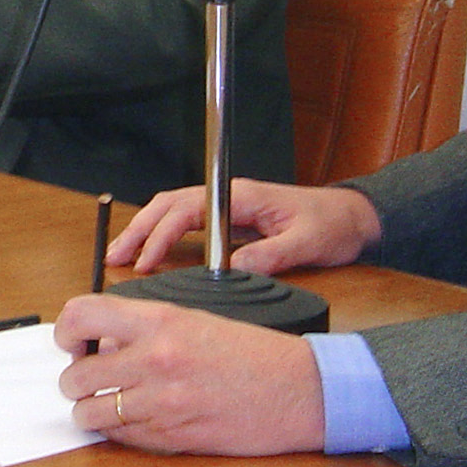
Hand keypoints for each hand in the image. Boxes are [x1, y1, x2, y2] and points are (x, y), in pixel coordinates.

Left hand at [55, 294, 325, 454]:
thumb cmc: (252, 353)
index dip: (66, 330)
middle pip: (76, 375)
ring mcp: (161, 403)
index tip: (70, 341)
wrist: (298, 390)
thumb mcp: (194, 319)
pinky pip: (120, 437)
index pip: (81, 315)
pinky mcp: (171, 438)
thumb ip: (143, 327)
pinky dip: (117, 430)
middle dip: (76, 379)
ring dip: (91, 409)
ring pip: (90, 413)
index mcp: (160, 321)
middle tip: (90, 377)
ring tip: (108, 402)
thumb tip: (101, 341)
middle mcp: (155, 360)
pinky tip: (134, 418)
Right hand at [109, 179, 380, 275]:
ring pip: (173, 211)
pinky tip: (150, 254)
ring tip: (120, 255)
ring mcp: (227, 207)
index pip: (188, 210)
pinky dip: (162, 235)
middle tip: (113, 257)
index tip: (145, 260)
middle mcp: (229, 197)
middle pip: (170, 205)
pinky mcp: (230, 220)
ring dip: (145, 230)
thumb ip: (270, 255)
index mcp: (242, 196)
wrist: (353, 218)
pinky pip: (186, 222)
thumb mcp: (306, 243)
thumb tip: (232, 270)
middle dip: (139, 229)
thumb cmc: (332, 225)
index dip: (162, 234)